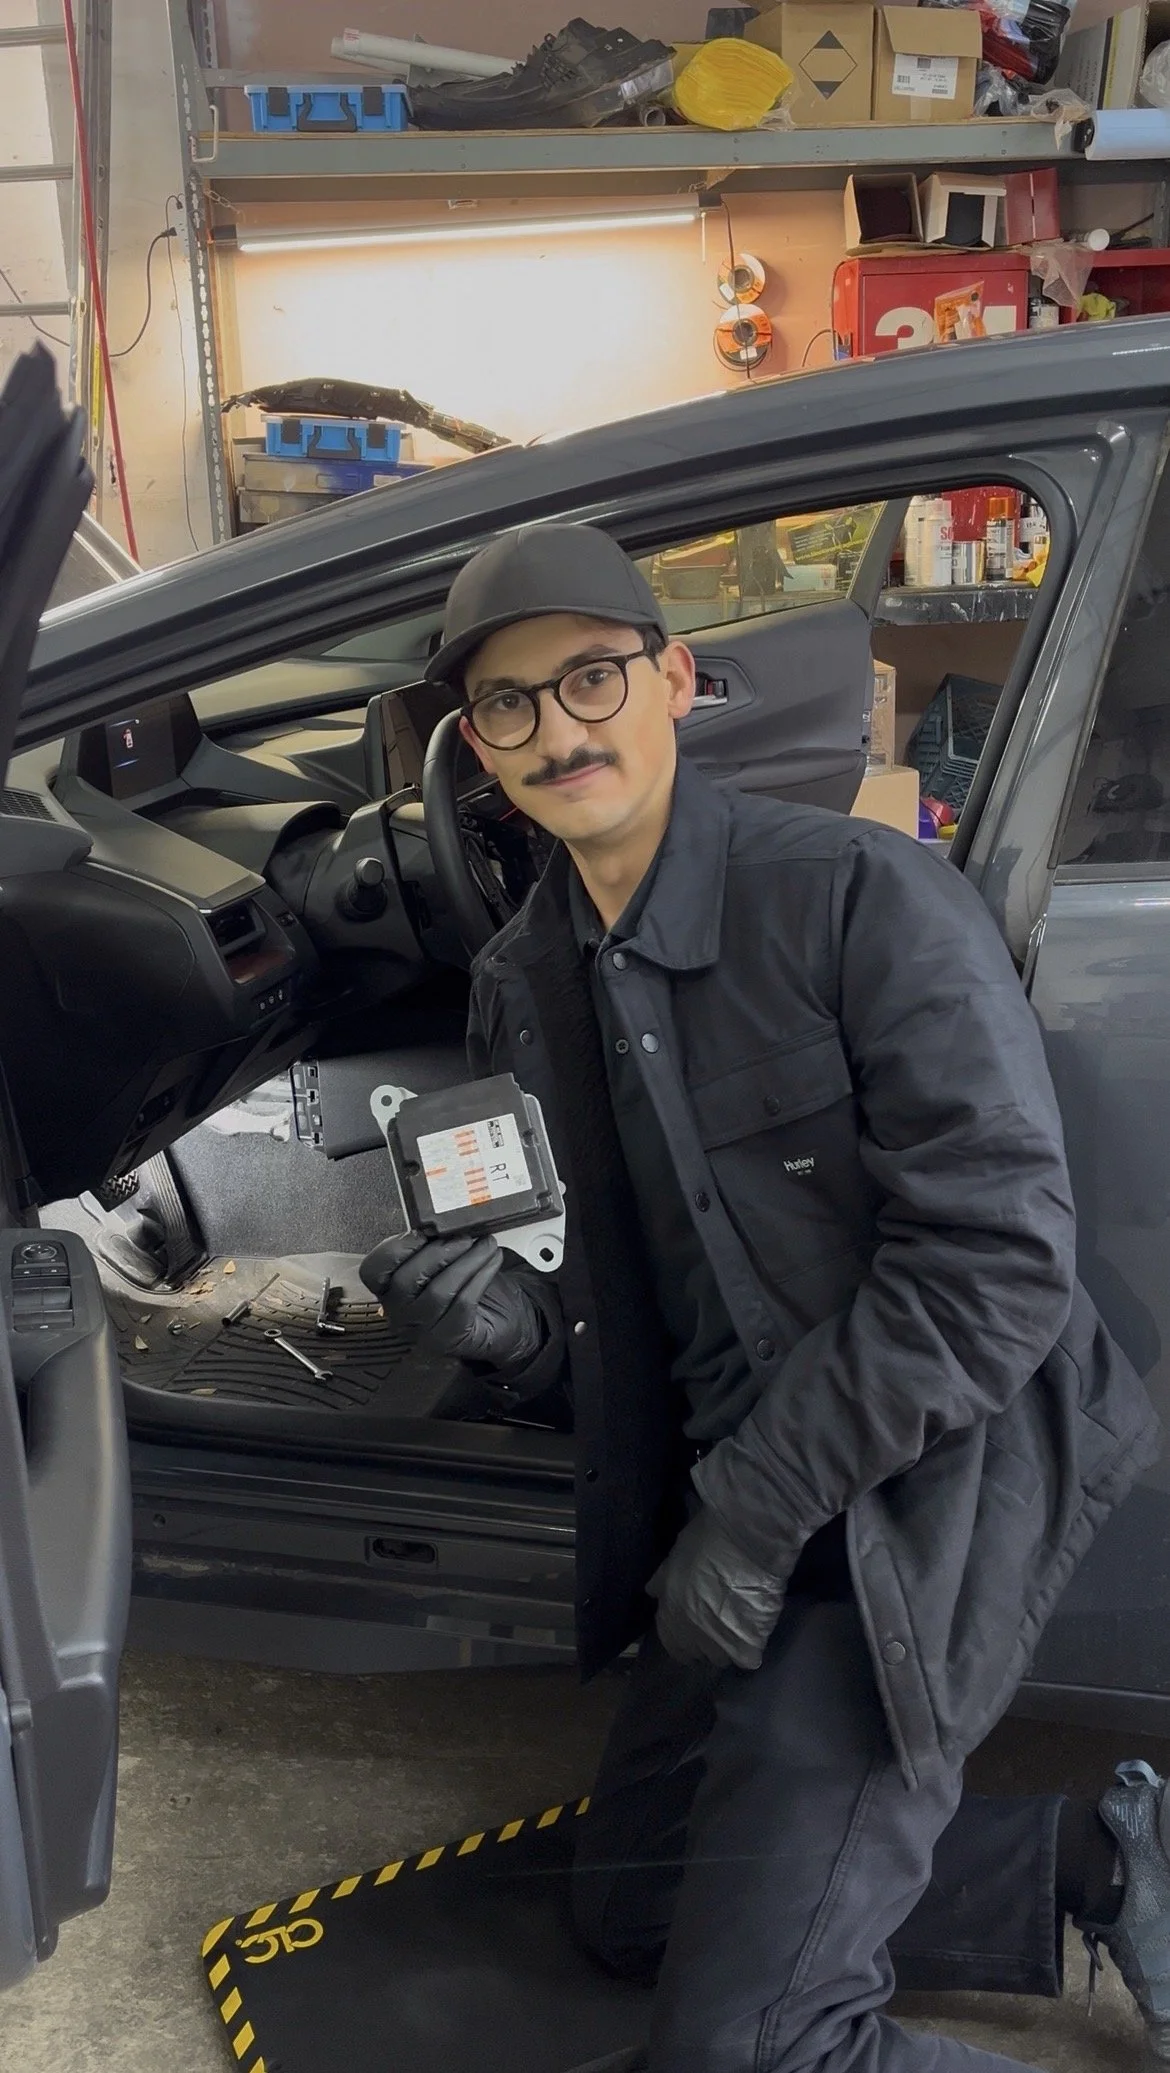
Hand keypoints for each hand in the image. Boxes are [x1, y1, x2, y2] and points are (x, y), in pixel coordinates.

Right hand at [359, 1230, 545, 1369]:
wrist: (491, 1321)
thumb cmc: (461, 1287)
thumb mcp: (440, 1264)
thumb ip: (431, 1246)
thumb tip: (445, 1223)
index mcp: (388, 1289)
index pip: (373, 1271)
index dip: (394, 1249)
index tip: (422, 1232)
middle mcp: (399, 1313)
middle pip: (407, 1280)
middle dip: (440, 1252)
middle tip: (466, 1236)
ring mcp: (422, 1331)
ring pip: (439, 1291)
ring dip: (467, 1261)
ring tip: (486, 1244)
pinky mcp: (449, 1340)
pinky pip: (464, 1303)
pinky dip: (481, 1277)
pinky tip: (493, 1261)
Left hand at [646, 1506, 787, 1670]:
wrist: (745, 1543)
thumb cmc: (706, 1543)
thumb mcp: (674, 1558)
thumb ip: (662, 1582)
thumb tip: (652, 1594)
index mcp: (670, 1616)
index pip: (673, 1645)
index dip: (684, 1638)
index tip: (696, 1628)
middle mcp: (690, 1636)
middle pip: (697, 1655)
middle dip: (705, 1643)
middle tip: (720, 1623)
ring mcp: (718, 1645)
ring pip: (721, 1659)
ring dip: (728, 1646)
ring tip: (739, 1625)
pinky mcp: (746, 1647)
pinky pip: (748, 1659)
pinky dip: (751, 1648)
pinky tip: (756, 1630)